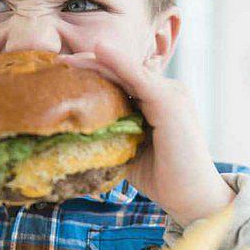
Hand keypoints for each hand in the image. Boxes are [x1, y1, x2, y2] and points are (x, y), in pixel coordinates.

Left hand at [58, 45, 234, 225]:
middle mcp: (166, 90)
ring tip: (66, 60)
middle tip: (56, 63)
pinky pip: (138, 77)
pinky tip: (98, 51)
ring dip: (95, 62)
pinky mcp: (169, 101)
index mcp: (157, 100)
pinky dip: (118, 62)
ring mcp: (170, 93)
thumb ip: (112, 134)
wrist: (193, 198)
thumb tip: (75, 133)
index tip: (62, 74)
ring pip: (126, 71)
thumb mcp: (130, 149)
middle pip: (121, 71)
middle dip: (88, 65)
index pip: (121, 79)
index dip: (93, 74)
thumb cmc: (163, 178)